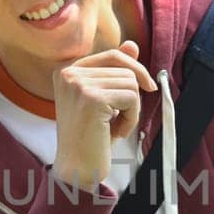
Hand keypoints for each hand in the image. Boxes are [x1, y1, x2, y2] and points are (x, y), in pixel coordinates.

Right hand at [50, 40, 155, 188]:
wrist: (77, 170)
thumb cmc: (90, 137)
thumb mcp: (102, 100)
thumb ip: (114, 71)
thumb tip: (132, 44)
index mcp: (66, 70)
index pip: (112, 55)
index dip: (134, 69)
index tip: (147, 87)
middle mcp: (69, 73)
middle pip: (125, 69)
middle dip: (131, 96)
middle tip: (120, 119)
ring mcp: (79, 84)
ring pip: (131, 83)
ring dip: (131, 109)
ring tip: (114, 128)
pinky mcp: (93, 98)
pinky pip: (132, 98)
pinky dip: (131, 118)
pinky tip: (115, 133)